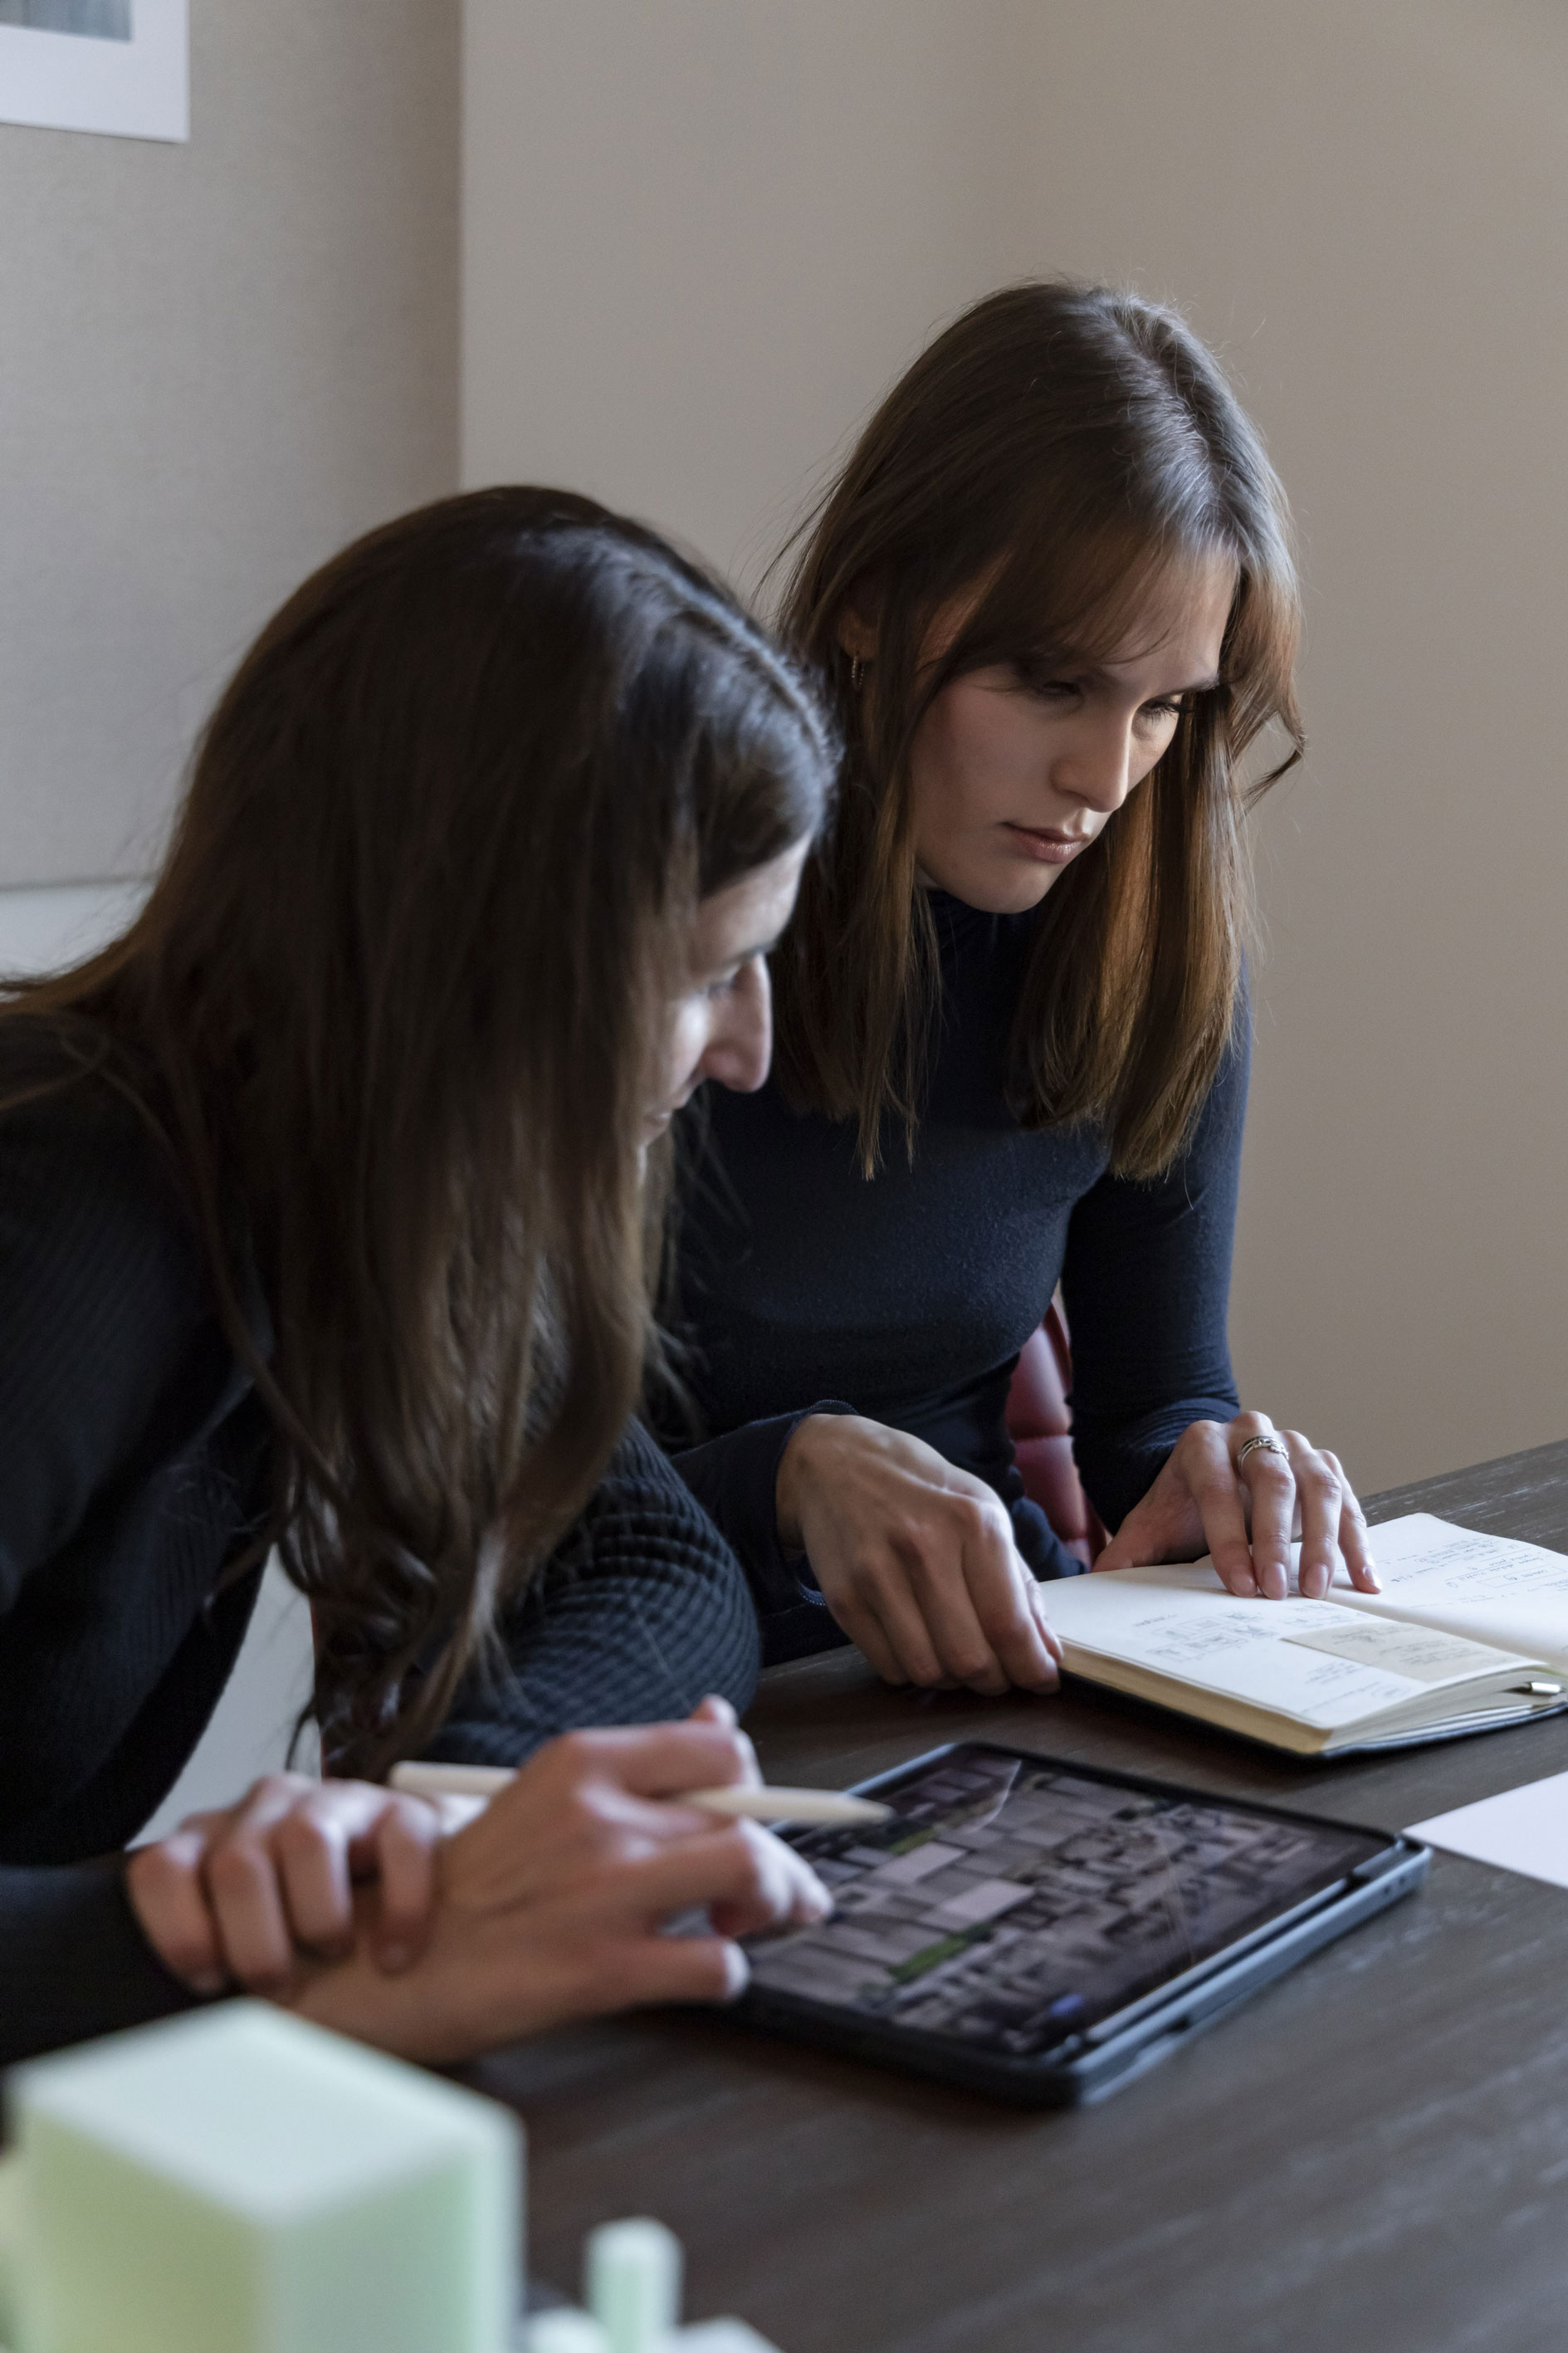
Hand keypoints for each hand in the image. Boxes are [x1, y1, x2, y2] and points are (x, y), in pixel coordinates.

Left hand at [126, 1772, 448, 1995]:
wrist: (425, 1933)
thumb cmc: (315, 1958)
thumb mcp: (248, 1960)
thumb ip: (213, 1968)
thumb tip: (180, 2033)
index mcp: (210, 1846)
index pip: (162, 1870)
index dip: (180, 1930)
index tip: (210, 1979)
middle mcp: (265, 1811)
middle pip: (236, 1865)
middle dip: (257, 1944)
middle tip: (281, 1986)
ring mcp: (335, 1802)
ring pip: (305, 1838)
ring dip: (320, 1917)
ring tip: (337, 1953)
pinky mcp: (404, 1811)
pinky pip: (397, 1842)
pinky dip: (399, 1911)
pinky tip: (394, 1954)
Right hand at [284, 1699, 831, 2064]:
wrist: (386, 1969)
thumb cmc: (470, 1889)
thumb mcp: (546, 1797)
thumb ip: (638, 1765)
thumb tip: (716, 1716)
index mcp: (583, 1761)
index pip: (719, 1745)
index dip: (751, 1785)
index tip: (751, 1816)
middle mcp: (601, 1815)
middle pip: (746, 1814)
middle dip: (781, 1862)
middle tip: (784, 1897)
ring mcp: (605, 1891)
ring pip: (751, 1870)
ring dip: (773, 1902)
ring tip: (749, 1925)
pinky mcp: (604, 1969)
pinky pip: (717, 1965)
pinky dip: (726, 1973)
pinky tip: (698, 1972)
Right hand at [775, 1413, 1061, 1694]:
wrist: (837, 1465)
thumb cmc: (922, 1490)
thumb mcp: (983, 1512)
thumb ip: (1019, 1583)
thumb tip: (1047, 1651)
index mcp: (972, 1523)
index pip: (1008, 1623)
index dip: (1031, 1667)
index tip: (1042, 1681)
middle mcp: (923, 1547)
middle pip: (969, 1657)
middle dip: (993, 1681)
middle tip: (998, 1674)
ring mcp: (876, 1574)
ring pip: (927, 1671)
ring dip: (951, 1680)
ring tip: (956, 1656)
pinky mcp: (843, 1597)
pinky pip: (888, 1667)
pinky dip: (912, 1670)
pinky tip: (918, 1644)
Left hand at [1093, 1413, 1378, 1599]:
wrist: (1208, 1469)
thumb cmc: (1181, 1504)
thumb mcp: (1149, 1524)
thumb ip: (1125, 1554)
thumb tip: (1096, 1587)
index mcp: (1200, 1444)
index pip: (1217, 1488)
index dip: (1229, 1538)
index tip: (1241, 1586)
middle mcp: (1250, 1433)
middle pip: (1271, 1478)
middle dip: (1275, 1538)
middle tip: (1277, 1592)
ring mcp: (1293, 1444)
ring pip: (1317, 1483)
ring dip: (1321, 1540)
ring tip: (1317, 1590)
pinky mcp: (1324, 1464)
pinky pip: (1347, 1499)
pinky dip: (1356, 1540)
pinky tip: (1364, 1580)